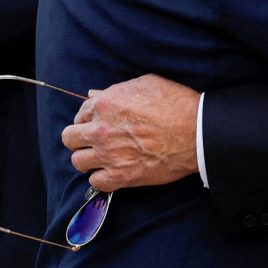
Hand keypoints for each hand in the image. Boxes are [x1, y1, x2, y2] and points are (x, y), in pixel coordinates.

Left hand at [62, 74, 200, 191]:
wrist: (197, 132)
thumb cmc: (175, 104)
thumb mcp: (147, 84)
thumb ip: (116, 90)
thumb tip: (95, 94)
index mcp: (105, 104)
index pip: (80, 112)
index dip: (89, 116)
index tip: (99, 120)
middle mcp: (101, 130)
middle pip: (69, 138)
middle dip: (79, 136)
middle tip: (94, 138)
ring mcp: (109, 155)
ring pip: (78, 161)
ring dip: (88, 157)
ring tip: (102, 156)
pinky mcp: (121, 176)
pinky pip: (95, 183)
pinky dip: (101, 178)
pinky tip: (112, 171)